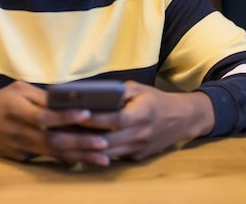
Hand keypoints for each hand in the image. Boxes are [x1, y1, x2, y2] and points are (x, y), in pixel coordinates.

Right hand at [0, 81, 111, 165]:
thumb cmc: (0, 101)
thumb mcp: (18, 89)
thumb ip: (41, 95)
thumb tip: (68, 100)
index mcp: (18, 110)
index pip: (45, 116)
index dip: (65, 116)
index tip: (87, 113)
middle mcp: (20, 131)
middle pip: (53, 140)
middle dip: (80, 142)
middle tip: (104, 142)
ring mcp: (21, 148)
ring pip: (54, 154)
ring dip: (80, 156)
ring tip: (103, 157)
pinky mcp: (23, 158)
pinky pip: (48, 159)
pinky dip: (68, 159)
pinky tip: (86, 159)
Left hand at [71, 80, 214, 160]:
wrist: (181, 119)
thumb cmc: (155, 100)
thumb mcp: (138, 88)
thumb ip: (116, 91)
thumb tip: (91, 93)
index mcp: (141, 115)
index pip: (113, 120)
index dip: (93, 119)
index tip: (74, 114)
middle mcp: (140, 134)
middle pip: (107, 140)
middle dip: (84, 136)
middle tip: (63, 129)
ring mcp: (139, 149)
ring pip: (108, 153)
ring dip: (88, 147)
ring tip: (68, 138)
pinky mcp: (137, 157)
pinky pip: (114, 156)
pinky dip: (98, 152)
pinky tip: (82, 145)